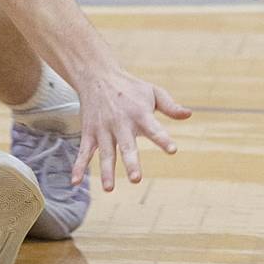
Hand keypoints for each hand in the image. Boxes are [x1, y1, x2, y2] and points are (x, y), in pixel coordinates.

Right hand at [71, 68, 191, 191]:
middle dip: (130, 162)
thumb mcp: (152, 91)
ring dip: (106, 170)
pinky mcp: (89, 132)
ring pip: (105, 152)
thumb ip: (170, 105)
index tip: (172, 149)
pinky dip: (78, 166)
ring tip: (109, 189)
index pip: (153, 128)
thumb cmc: (128, 86)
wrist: (95, 74)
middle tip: (136, 179)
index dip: (162, 139)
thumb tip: (188, 115)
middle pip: (126, 145)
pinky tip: (75, 181)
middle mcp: (120, 123)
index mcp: (139, 113)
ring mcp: (102, 129)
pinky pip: (83, 151)